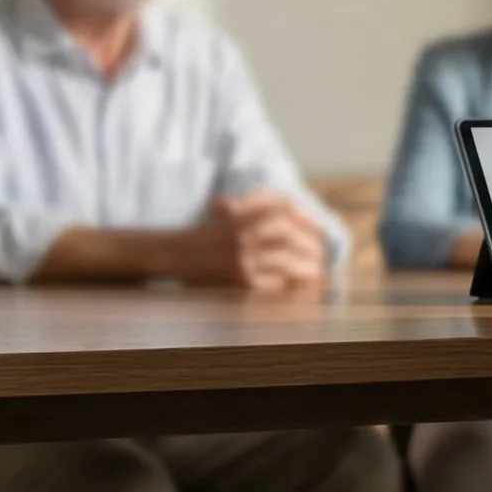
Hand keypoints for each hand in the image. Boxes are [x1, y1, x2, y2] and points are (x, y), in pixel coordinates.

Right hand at [192, 192, 327, 291]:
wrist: (172, 255)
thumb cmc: (202, 235)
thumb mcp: (226, 212)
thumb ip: (253, 208)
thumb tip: (292, 213)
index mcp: (240, 212)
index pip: (280, 206)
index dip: (302, 214)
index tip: (316, 224)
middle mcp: (240, 232)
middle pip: (286, 230)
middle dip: (307, 241)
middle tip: (319, 250)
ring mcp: (240, 256)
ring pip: (283, 258)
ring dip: (302, 265)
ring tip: (315, 271)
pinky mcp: (238, 279)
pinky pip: (271, 281)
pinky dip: (285, 283)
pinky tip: (293, 285)